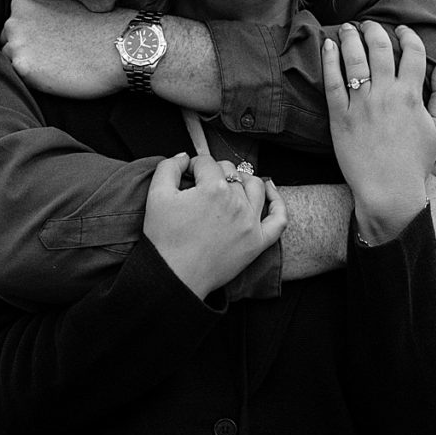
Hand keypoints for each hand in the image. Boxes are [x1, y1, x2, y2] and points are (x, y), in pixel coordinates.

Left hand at [2, 0, 128, 96]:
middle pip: (9, 40)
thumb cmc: (101, 25)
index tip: (52, 38)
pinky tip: (58, 73)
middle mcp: (14, 20)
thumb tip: (35, 25)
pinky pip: (20, 78)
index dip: (33, 33)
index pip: (14, 22)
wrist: (121, 45)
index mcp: (23, 0)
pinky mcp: (23, 67)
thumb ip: (43, 10)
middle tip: (57, 53)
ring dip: (31, 64)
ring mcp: (16, 43)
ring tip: (59, 63)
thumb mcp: (66, 4)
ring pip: (12, 60)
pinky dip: (36, 79)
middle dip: (28, 48)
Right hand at [143, 153, 286, 299]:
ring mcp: (251, 222)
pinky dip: (277, 201)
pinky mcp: (258, 242)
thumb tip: (185, 157)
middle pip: (230, 172)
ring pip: (255, 186)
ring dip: (243, 180)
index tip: (185, 177)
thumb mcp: (156, 196)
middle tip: (201, 186)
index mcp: (214, 188)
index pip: (206, 162)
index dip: (193, 166)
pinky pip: (279, 218)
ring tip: (230, 184)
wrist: (174, 277)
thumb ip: (169, 168)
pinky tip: (269, 190)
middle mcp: (237, 202)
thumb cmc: (165, 239)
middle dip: (215, 173)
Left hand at [322, 22, 435, 244]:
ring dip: (351, 37)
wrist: (388, 192)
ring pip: (355, 59)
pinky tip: (329, 46)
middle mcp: (386, 95)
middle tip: (369, 24)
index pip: (413, 53)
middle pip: (380, 48)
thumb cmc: (415, 162)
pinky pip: (332, 81)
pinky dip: (330, 60)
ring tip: (348, 28)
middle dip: (375, 30)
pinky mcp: (340, 117)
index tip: (402, 30)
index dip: (408, 36)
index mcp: (412, 96)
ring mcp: (361, 105)